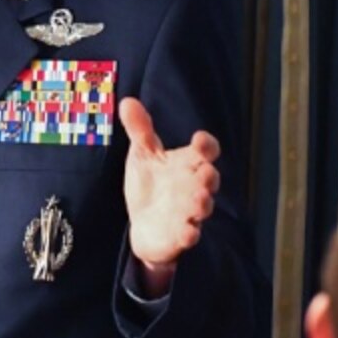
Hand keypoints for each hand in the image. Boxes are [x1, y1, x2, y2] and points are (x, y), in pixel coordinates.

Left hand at [120, 96, 219, 297]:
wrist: (144, 223)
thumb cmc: (151, 183)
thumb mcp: (143, 154)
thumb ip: (140, 130)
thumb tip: (127, 102)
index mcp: (188, 163)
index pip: (205, 150)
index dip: (206, 145)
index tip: (199, 139)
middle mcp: (194, 186)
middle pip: (209, 178)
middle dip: (210, 176)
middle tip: (206, 173)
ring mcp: (189, 211)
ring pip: (203, 206)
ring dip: (203, 203)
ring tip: (199, 201)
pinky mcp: (181, 235)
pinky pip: (190, 235)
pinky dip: (190, 234)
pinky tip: (188, 233)